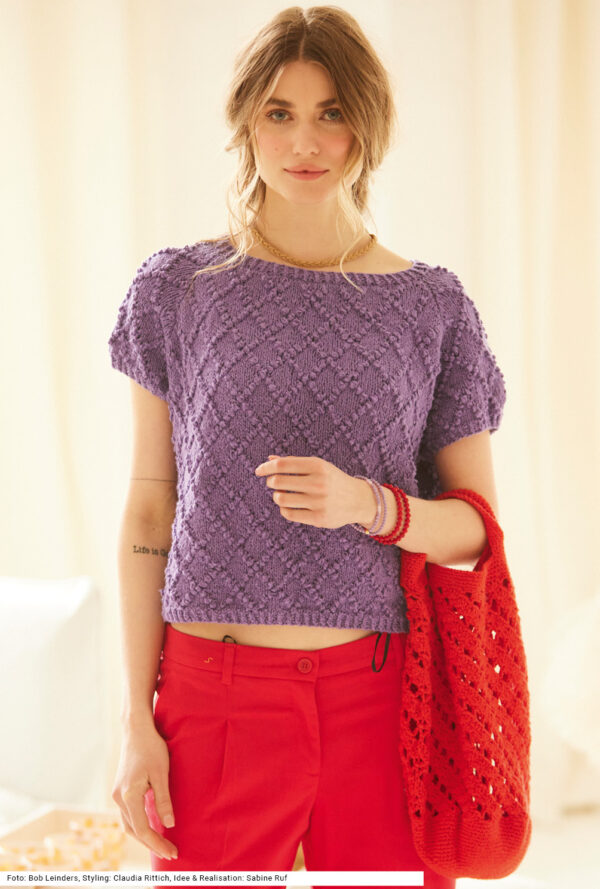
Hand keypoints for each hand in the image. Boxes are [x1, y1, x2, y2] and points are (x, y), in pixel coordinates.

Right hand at [111, 722, 177, 860]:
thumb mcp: (161, 773)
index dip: (158, 844)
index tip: (173, 852)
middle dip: (152, 844)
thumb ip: (163, 800)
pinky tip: (152, 827)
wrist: (136, 730)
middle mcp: (119, 798)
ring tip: (162, 844)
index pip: (143, 830)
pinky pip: (129, 814)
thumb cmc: (151, 747)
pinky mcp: (121, 789)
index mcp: (128, 796)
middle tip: (170, 852)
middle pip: (134, 831)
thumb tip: (169, 825)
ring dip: (144, 836)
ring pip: (129, 824)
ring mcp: (118, 794)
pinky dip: (139, 825)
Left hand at [254, 454, 364, 529]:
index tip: (258, 471)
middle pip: (278, 482)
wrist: (358, 500)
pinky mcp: (318, 518)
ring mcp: (319, 502)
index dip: (266, 467)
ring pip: (281, 499)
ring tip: (281, 495)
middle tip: (274, 483)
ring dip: (277, 497)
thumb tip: (269, 459)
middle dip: (271, 482)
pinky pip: (289, 514)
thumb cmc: (332, 479)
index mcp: (317, 465)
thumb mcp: (317, 466)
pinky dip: (284, 509)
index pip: (283, 464)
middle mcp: (318, 483)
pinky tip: (289, 506)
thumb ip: (293, 462)